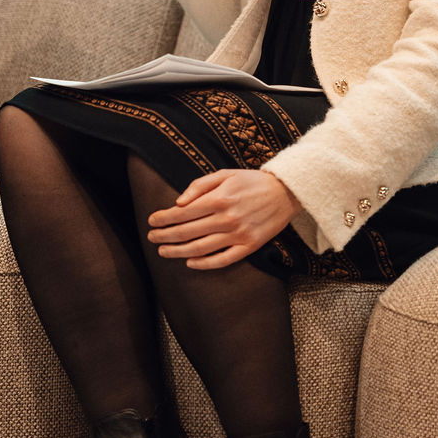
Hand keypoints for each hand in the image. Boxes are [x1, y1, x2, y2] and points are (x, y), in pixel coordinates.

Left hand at [147, 168, 297, 269]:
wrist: (286, 192)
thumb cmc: (252, 181)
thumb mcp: (225, 174)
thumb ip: (200, 185)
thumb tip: (178, 203)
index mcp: (220, 199)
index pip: (183, 212)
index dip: (164, 218)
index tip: (152, 221)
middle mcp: (227, 218)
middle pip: (188, 232)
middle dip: (165, 236)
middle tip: (151, 238)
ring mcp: (239, 234)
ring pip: (201, 248)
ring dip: (178, 252)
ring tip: (164, 252)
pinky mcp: (249, 246)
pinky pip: (223, 260)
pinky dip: (204, 264)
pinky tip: (190, 263)